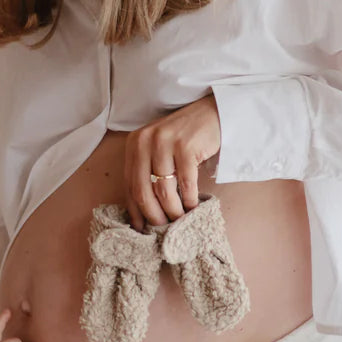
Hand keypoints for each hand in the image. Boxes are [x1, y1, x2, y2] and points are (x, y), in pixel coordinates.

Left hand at [123, 95, 220, 228]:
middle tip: (164, 228)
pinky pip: (185, 184)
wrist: (212, 114)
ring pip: (164, 191)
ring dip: (173, 211)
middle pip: (143, 191)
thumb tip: (143, 212)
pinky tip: (193, 206)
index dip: (135, 211)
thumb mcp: (159, 149)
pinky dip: (189, 200)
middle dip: (154, 215)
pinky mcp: (186, 147)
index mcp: (134, 144)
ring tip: (180, 219)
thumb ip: (149, 172)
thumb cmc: (185, 137)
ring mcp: (165, 143)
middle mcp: (145, 142)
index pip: (129, 185)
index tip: (141, 228)